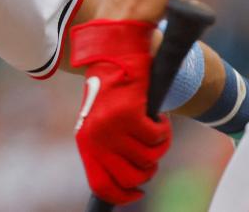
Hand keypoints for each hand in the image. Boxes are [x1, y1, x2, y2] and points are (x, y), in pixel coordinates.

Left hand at [70, 19, 172, 203]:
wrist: (114, 53)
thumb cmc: (110, 89)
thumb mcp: (100, 122)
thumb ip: (108, 149)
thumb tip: (128, 182)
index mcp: (85, 142)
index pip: (102, 186)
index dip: (123, 195)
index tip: (137, 192)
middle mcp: (96, 138)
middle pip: (132, 178)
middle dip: (148, 167)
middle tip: (148, 147)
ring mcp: (112, 127)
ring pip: (150, 158)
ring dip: (157, 143)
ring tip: (149, 124)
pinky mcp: (130, 115)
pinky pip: (158, 138)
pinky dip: (162, 127)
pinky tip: (153, 112)